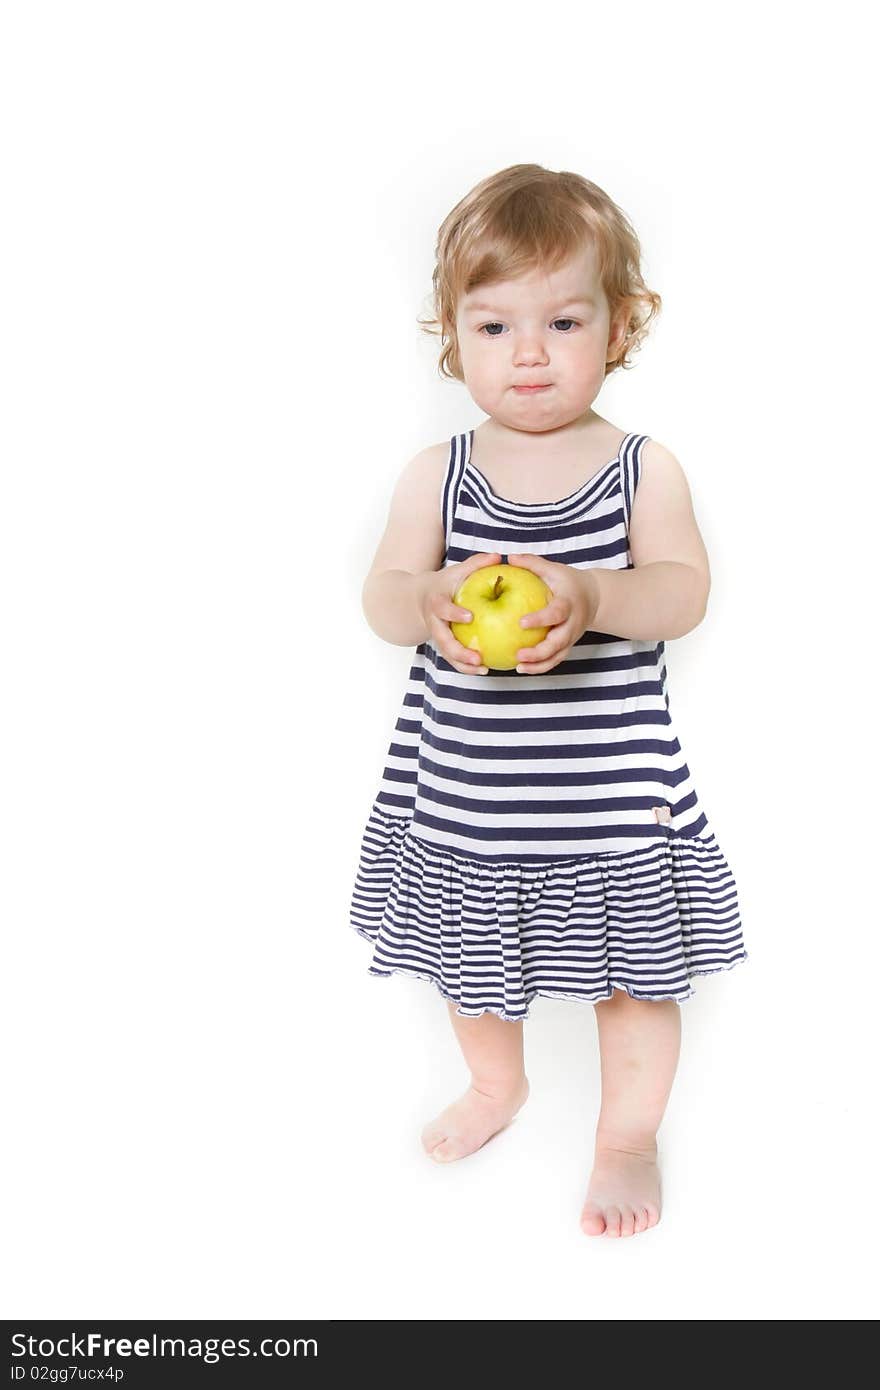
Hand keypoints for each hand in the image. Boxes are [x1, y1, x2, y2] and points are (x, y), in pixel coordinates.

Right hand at [418, 551, 502, 674]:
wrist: (420, 598)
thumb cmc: (444, 583)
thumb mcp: (457, 571)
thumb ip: (476, 564)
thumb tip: (498, 556)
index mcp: (436, 602)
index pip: (443, 609)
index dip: (454, 614)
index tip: (469, 617)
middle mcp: (434, 622)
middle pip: (443, 640)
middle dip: (458, 651)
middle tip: (477, 658)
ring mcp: (437, 635)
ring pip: (447, 654)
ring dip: (463, 664)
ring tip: (483, 669)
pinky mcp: (442, 644)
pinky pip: (453, 658)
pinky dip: (466, 666)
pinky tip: (484, 669)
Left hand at [508, 553, 599, 673]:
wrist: (594, 597)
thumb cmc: (568, 582)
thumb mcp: (554, 569)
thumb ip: (532, 563)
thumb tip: (509, 557)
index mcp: (569, 603)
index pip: (556, 613)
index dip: (541, 619)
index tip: (521, 623)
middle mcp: (573, 623)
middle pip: (559, 642)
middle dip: (540, 651)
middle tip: (518, 654)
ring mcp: (572, 637)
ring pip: (558, 655)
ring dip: (539, 664)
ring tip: (519, 667)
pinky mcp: (567, 646)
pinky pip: (555, 660)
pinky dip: (540, 667)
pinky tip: (521, 668)